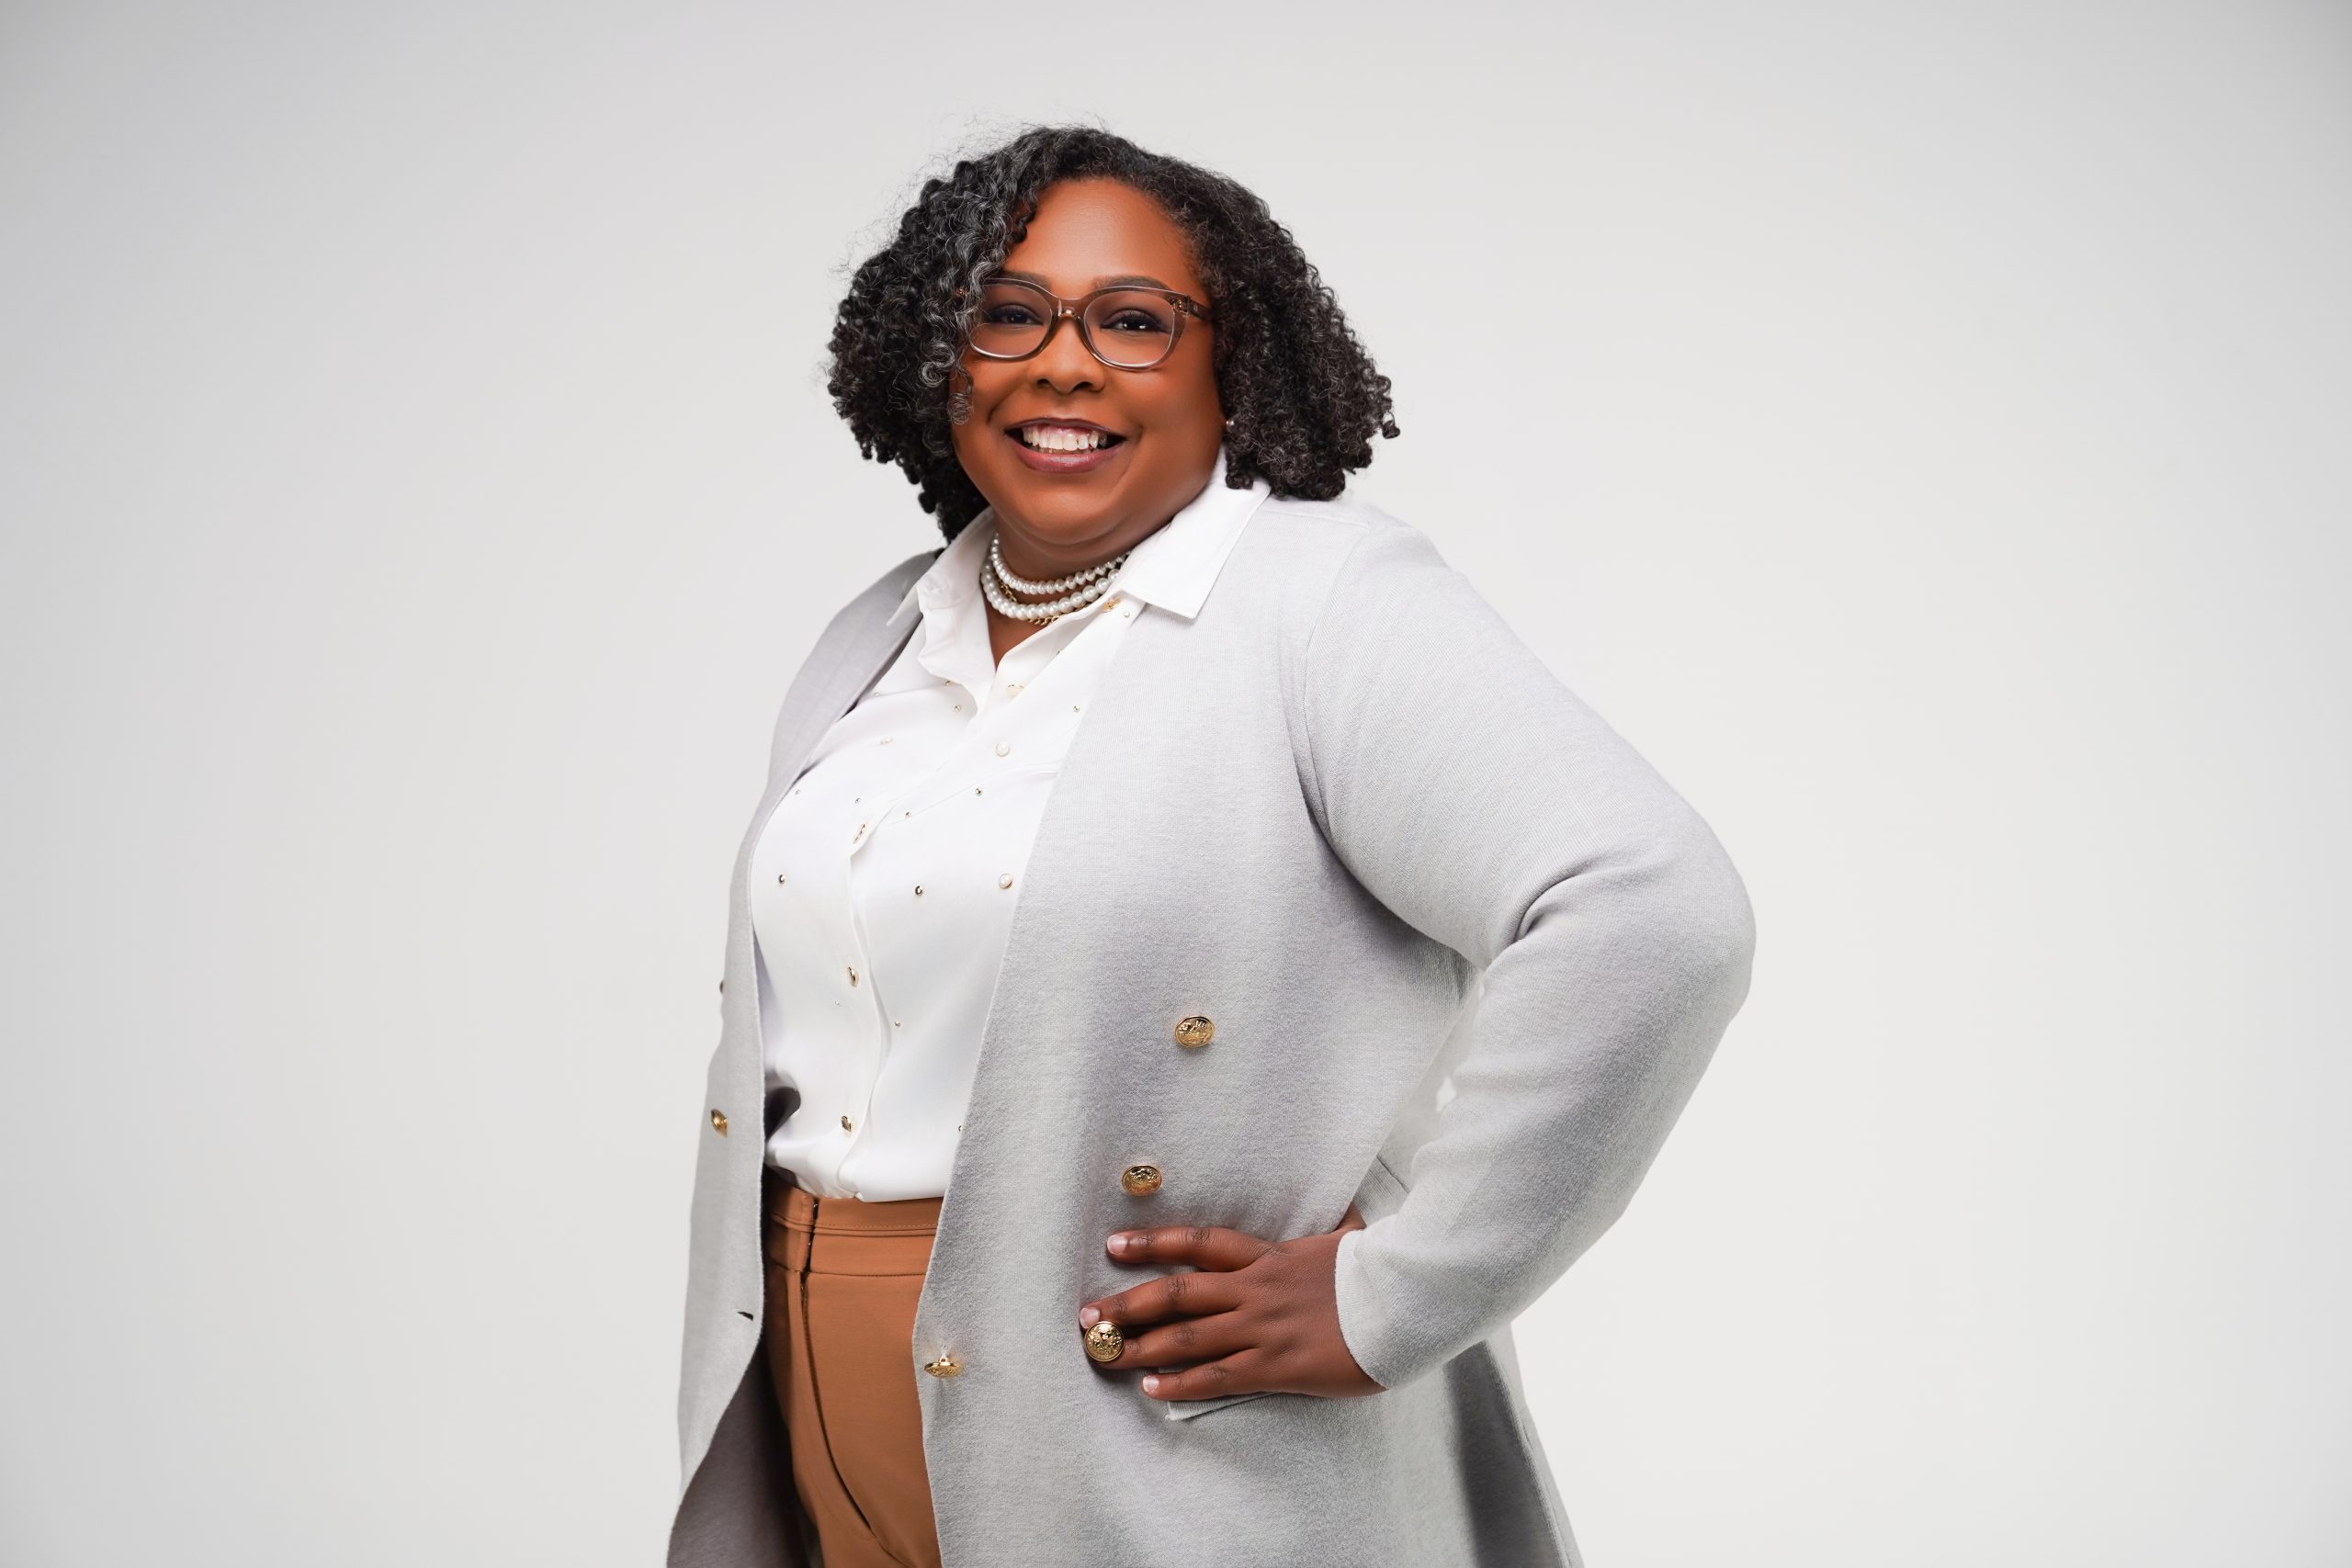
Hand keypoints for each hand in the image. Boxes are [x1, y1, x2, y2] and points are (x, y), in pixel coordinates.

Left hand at [1076, 1202, 1385, 1400]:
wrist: (1408, 1301)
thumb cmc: (1381, 1272)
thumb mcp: (1351, 1241)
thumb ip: (1336, 1229)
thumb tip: (1346, 1213)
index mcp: (1269, 1256)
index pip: (1200, 1243)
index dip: (1154, 1243)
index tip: (1113, 1245)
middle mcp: (1256, 1288)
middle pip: (1178, 1292)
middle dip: (1128, 1303)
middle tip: (1086, 1314)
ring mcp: (1264, 1327)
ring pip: (1189, 1336)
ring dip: (1141, 1346)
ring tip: (1103, 1353)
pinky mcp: (1278, 1364)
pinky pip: (1220, 1374)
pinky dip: (1183, 1382)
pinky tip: (1153, 1387)